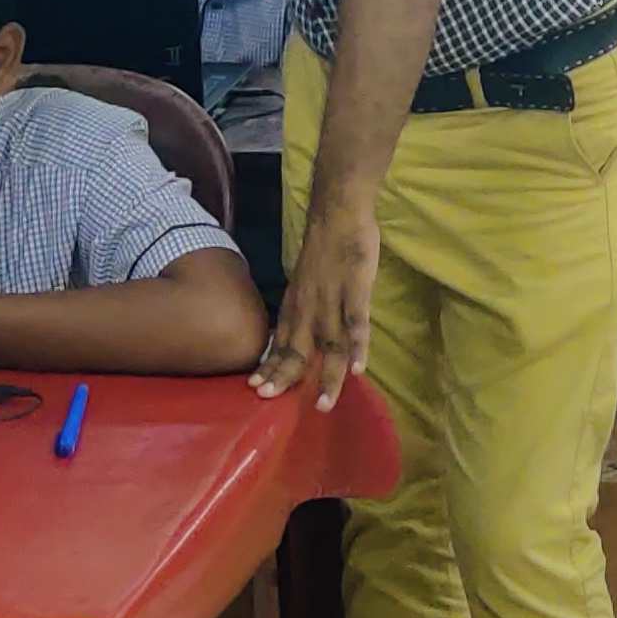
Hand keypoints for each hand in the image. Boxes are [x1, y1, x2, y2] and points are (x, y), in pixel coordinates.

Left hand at [254, 200, 381, 409]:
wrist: (337, 213)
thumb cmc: (324, 249)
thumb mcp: (303, 283)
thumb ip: (302, 310)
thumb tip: (294, 336)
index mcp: (296, 307)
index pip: (281, 345)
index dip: (271, 368)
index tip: (258, 391)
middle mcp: (309, 309)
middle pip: (297, 351)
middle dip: (285, 378)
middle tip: (272, 402)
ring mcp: (332, 301)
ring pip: (329, 346)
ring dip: (327, 377)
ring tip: (324, 404)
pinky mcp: (355, 290)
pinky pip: (356, 323)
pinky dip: (358, 347)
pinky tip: (359, 370)